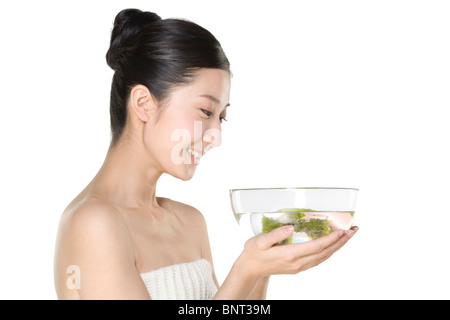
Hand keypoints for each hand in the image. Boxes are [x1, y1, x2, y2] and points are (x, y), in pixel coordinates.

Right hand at [236, 225, 357, 280]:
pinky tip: (333, 244)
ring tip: (348, 235)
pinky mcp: (299, 267)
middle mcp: (298, 262)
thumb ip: (275, 234)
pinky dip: (329, 251)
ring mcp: (299, 266)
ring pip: (324, 256)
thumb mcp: (259, 241)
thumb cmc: (253, 252)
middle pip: (325, 252)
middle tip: (353, 230)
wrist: (250, 269)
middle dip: (341, 241)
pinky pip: (319, 259)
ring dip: (338, 246)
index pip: (316, 246)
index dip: (331, 238)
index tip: (342, 230)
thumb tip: (290, 227)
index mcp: (290, 255)